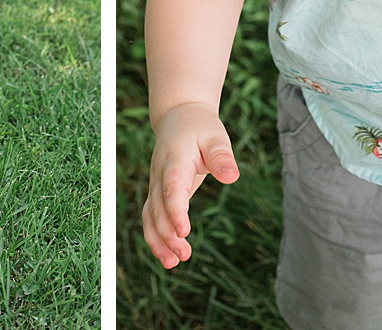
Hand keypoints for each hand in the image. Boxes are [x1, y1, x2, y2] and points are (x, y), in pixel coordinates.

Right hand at [141, 102, 239, 269]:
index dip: (175, 210)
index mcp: (175, 160)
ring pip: (149, 216)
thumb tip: (232, 177)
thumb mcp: (215, 136)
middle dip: (168, 233)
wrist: (178, 118)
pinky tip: (168, 257)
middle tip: (184, 255)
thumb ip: (222, 156)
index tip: (183, 232)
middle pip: (158, 207)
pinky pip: (151, 217)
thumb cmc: (200, 128)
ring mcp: (155, 184)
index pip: (171, 187)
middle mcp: (159, 175)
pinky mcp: (157, 193)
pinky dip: (155, 237)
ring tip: (173, 263)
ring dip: (158, 240)